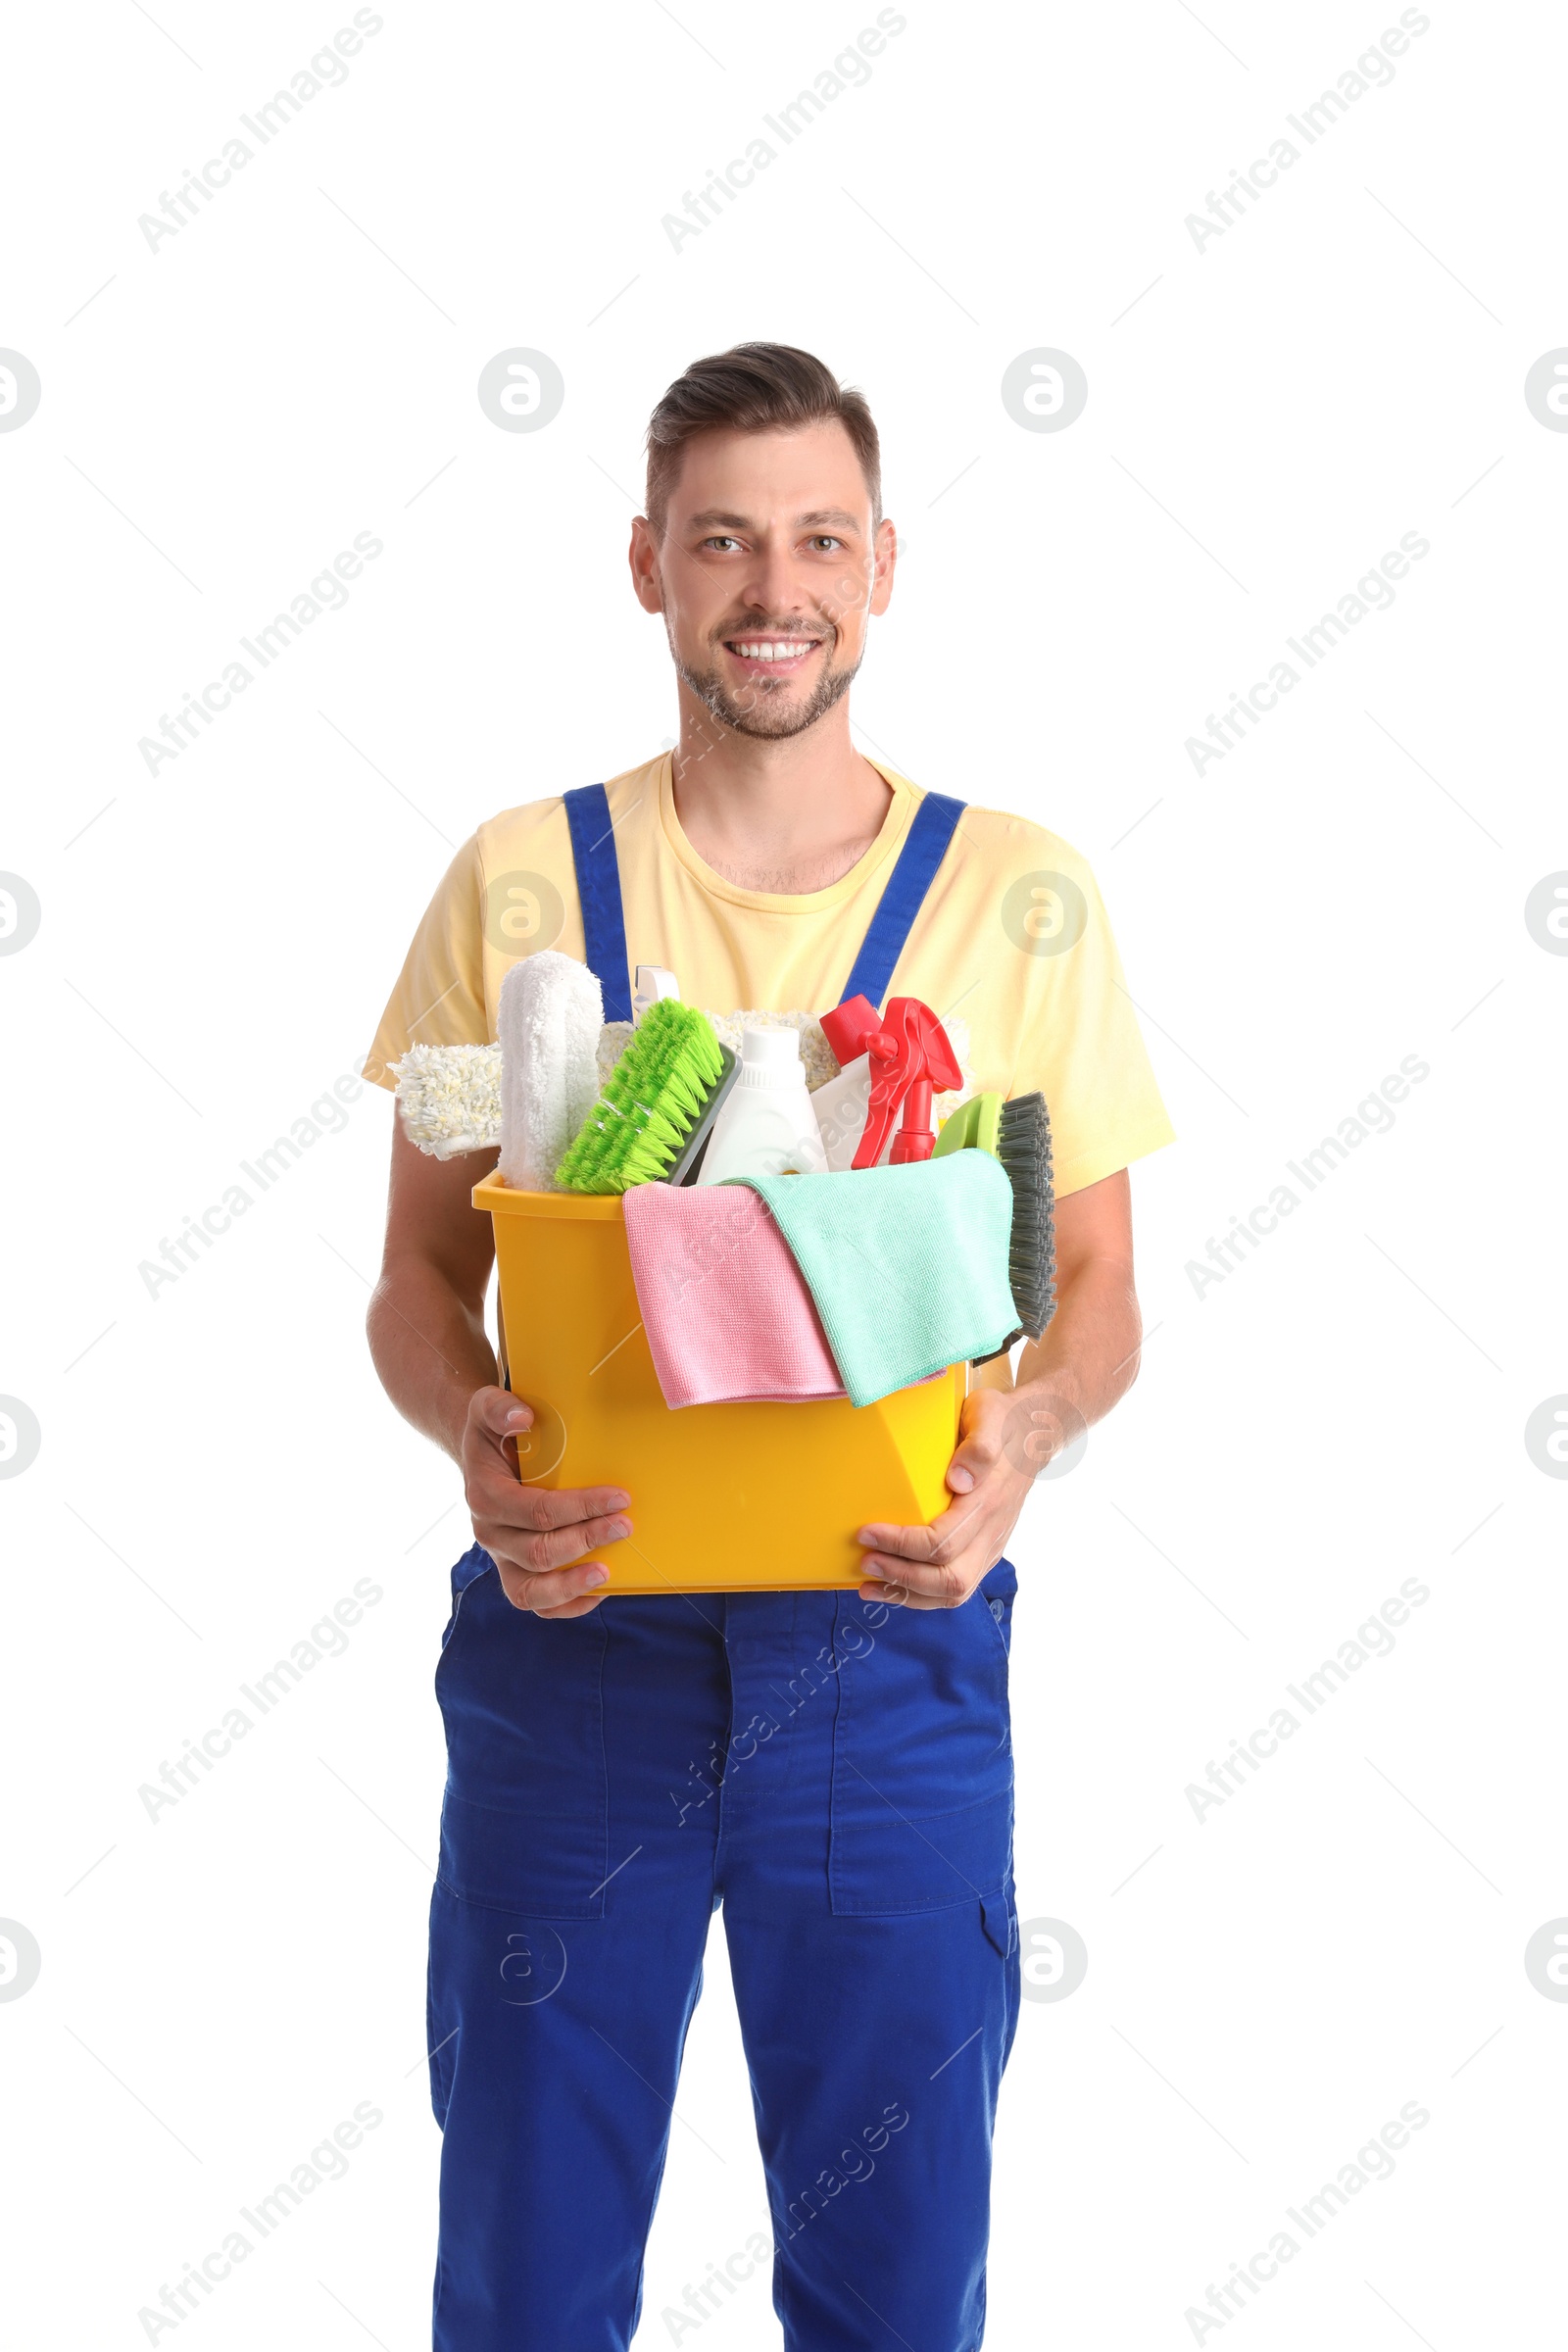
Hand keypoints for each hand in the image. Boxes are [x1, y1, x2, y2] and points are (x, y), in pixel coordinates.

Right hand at [461, 1387, 631, 1617]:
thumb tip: (523, 1417)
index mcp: (485, 1496)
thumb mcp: (488, 1408)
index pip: (535, 1511)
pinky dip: (566, 1605)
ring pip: (529, 1591)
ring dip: (571, 1584)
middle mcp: (490, 1533)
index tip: (619, 1497)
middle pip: (537, 1552)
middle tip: (625, 1525)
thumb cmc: (495, 1431)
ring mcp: (501, 1557)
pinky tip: (599, 1591)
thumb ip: (499, 1408)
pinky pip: (536, 1603)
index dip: (580, 1507)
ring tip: (607, 1572)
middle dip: (586, 1540)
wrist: (483, 1455)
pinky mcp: (515, 1572)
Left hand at [856, 1385, 1048, 1610]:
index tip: (866, 1532)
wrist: (1032, 1435)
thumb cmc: (1002, 1423)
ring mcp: (989, 1546)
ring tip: (868, 1585)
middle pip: (950, 1580)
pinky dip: (919, 1595)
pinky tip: (890, 1586)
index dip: (901, 1545)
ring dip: (907, 1594)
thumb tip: (957, 1480)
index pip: (943, 1543)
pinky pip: (954, 1587)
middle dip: (902, 1577)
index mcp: (988, 1502)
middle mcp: (991, 1532)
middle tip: (864, 1560)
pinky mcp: (983, 1552)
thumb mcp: (989, 1416)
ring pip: (954, 1592)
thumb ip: (978, 1447)